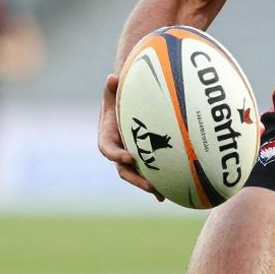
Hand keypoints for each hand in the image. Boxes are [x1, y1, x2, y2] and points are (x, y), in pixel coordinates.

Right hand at [97, 74, 164, 201]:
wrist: (123, 105)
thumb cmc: (117, 98)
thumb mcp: (113, 93)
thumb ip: (111, 89)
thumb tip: (111, 78)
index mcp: (107, 137)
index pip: (108, 149)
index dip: (116, 155)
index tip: (128, 157)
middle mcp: (117, 151)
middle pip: (123, 169)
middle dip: (135, 178)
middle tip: (148, 184)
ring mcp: (128, 157)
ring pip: (135, 175)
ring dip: (146, 185)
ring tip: (160, 193)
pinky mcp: (140, 160)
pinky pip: (146, 173)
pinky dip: (155, 184)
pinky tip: (167, 195)